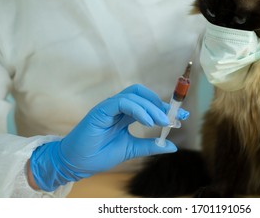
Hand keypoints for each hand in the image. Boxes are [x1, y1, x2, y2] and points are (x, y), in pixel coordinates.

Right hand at [29, 84, 187, 191]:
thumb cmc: (99, 155)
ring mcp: (109, 107)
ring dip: (151, 107)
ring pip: (134, 96)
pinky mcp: (101, 110)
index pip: (147, 104)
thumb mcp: (131, 149)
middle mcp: (118, 108)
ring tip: (163, 121)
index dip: (164, 108)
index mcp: (125, 114)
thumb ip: (150, 146)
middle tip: (174, 118)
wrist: (77, 164)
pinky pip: (122, 102)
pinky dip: (137, 109)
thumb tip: (172, 146)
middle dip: (160, 104)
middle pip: (142, 95)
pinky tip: (148, 121)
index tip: (182, 117)